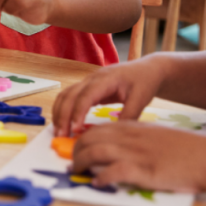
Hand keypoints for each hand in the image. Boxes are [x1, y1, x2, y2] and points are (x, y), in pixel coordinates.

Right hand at [52, 58, 166, 135]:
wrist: (147, 69)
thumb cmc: (145, 81)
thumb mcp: (141, 99)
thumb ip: (128, 115)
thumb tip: (114, 134)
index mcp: (106, 79)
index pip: (85, 96)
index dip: (78, 113)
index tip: (75, 130)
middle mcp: (92, 78)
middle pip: (69, 95)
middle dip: (62, 116)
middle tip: (61, 135)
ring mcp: (88, 82)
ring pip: (65, 95)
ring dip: (59, 113)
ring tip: (59, 132)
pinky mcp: (88, 88)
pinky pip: (70, 97)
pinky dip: (64, 110)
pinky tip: (65, 123)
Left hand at [72, 122, 205, 191]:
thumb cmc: (186, 150)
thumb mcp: (157, 136)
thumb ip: (138, 139)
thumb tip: (121, 149)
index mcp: (134, 128)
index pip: (99, 128)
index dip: (83, 137)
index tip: (77, 147)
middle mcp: (130, 138)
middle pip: (91, 137)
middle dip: (76, 149)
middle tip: (71, 160)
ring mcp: (135, 153)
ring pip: (95, 151)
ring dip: (81, 162)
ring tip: (76, 171)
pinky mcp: (143, 170)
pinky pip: (113, 172)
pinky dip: (101, 177)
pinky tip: (97, 182)